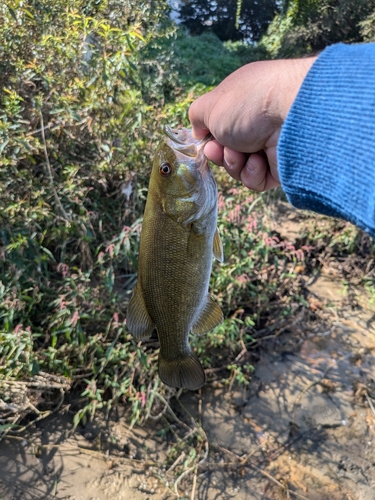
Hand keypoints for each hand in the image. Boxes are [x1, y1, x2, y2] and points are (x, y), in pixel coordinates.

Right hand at [189, 57, 316, 190]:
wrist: (290, 114)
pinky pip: (256, 180)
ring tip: (244, 153)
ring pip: (240, 168)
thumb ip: (197, 118)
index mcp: (242, 104)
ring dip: (235, 164)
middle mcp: (257, 124)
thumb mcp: (210, 106)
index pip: (220, 128)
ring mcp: (270, 145)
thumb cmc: (247, 104)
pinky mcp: (281, 167)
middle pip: (227, 151)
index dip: (210, 139)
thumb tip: (199, 132)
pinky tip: (259, 161)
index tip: (206, 141)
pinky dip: (252, 174)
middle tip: (222, 149)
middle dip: (220, 154)